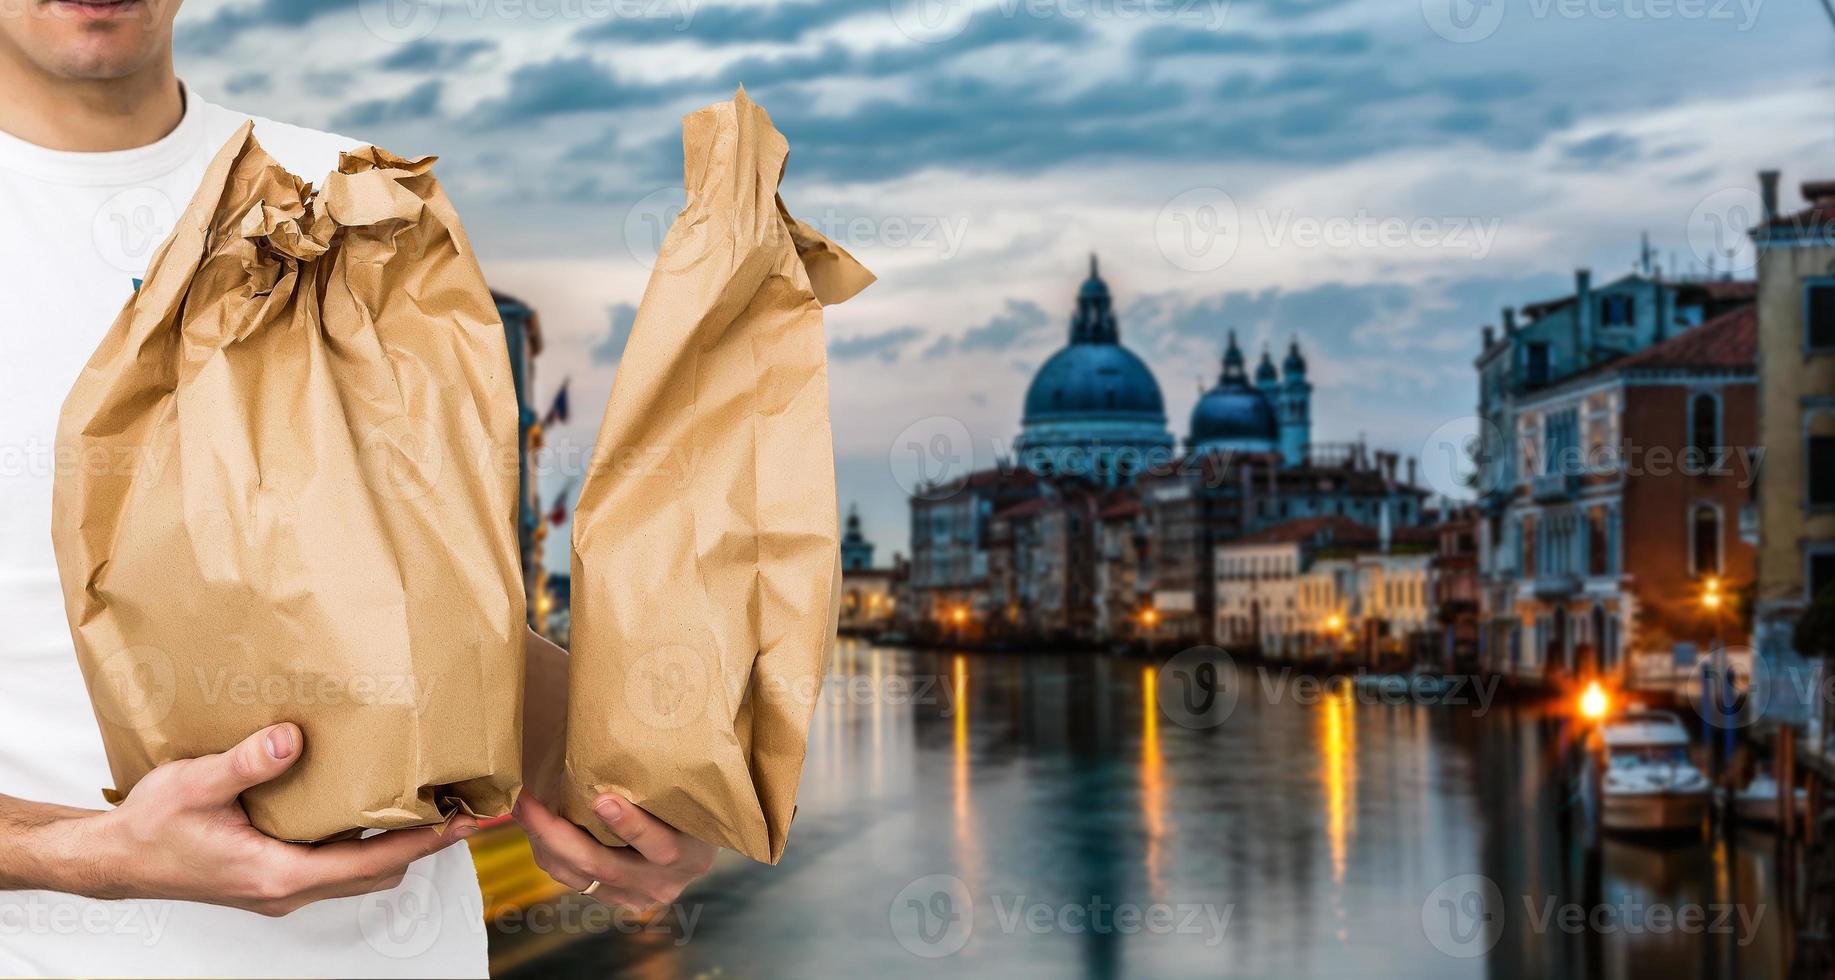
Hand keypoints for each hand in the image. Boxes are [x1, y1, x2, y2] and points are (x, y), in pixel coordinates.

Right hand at [71, 723, 475, 916]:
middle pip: (379, 872)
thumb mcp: (194, 785)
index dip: (426, 842)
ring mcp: (281, 887)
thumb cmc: (150, 829)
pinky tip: (369, 807)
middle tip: (464, 807)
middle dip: (425, 844)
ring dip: (396, 845)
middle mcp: (288, 889)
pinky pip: (335, 865)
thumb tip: (293, 738)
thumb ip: (246, 763)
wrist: (114, 859)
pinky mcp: (272, 875)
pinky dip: (363, 842)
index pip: (374, 862)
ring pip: (359, 872)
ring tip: (430, 804)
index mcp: (279, 874)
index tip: (466, 822)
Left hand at [513, 793, 714, 908]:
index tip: (602, 799)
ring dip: (544, 843)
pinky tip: (537, 828)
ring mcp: (638, 896)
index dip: (631, 826)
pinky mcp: (616, 898)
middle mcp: (664, 882)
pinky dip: (552, 854)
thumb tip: (620, 737)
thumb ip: (661, 781)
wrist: (697, 839)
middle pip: (604, 866)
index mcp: (690, 854)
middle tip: (529, 802)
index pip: (660, 845)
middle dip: (558, 834)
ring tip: (522, 808)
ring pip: (580, 877)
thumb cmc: (688, 800)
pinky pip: (574, 880)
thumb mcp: (685, 792)